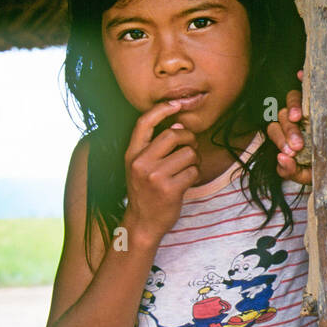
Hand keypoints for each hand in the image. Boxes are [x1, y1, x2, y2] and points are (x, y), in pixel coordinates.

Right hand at [122, 98, 200, 244]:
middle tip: (190, 148)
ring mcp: (154, 176)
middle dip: (189, 138)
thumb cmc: (145, 191)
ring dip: (195, 159)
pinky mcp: (170, 189)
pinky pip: (194, 171)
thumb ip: (153, 147)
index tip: (178, 103)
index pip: (144, 122)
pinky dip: (195, 175)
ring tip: (188, 168)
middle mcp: (140, 163)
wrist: (143, 223)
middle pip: (173, 134)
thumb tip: (178, 124)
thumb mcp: (139, 166)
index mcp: (131, 154)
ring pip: (188, 153)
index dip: (162, 108)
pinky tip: (187, 182)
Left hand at [267, 69, 310, 185]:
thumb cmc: (324, 168)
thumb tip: (281, 158)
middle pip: (282, 116)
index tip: (290, 152)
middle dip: (288, 131)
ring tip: (299, 117)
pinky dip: (302, 78)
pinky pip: (307, 84)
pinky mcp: (320, 97)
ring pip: (291, 99)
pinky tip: (300, 75)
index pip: (275, 130)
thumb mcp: (305, 175)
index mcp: (288, 135)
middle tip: (298, 145)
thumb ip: (290, 171)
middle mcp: (295, 119)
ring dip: (293, 107)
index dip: (279, 138)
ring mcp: (307, 106)